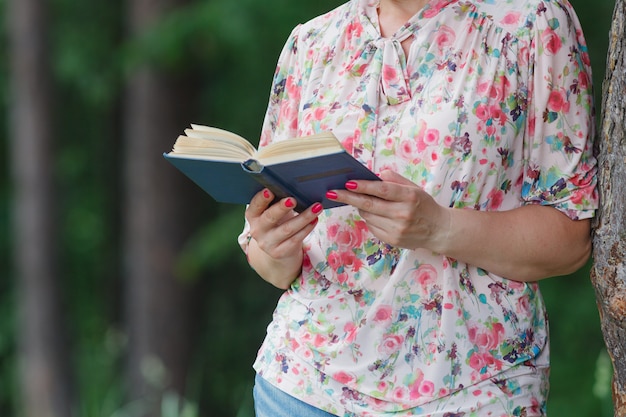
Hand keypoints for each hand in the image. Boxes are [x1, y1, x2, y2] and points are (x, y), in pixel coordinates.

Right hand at [245, 189, 322, 287]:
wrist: (278, 250)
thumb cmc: (277, 223)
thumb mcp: (273, 212)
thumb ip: (277, 202)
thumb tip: (295, 187)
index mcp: (253, 216)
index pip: (255, 206)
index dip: (261, 199)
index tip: (269, 191)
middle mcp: (257, 230)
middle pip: (270, 217)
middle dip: (281, 208)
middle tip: (293, 200)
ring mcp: (268, 243)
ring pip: (287, 229)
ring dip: (303, 217)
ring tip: (316, 208)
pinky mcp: (280, 252)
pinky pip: (296, 239)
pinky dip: (307, 228)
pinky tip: (314, 220)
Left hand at [326, 170, 449, 250]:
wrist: (438, 230)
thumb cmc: (423, 204)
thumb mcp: (413, 187)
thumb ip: (394, 180)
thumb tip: (373, 176)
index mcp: (409, 197)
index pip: (382, 190)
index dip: (363, 186)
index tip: (348, 183)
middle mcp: (403, 214)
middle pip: (369, 205)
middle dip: (348, 198)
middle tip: (332, 192)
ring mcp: (397, 229)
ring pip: (368, 216)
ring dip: (360, 207)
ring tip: (361, 201)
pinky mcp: (392, 240)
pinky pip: (372, 227)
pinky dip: (369, 218)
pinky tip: (375, 214)